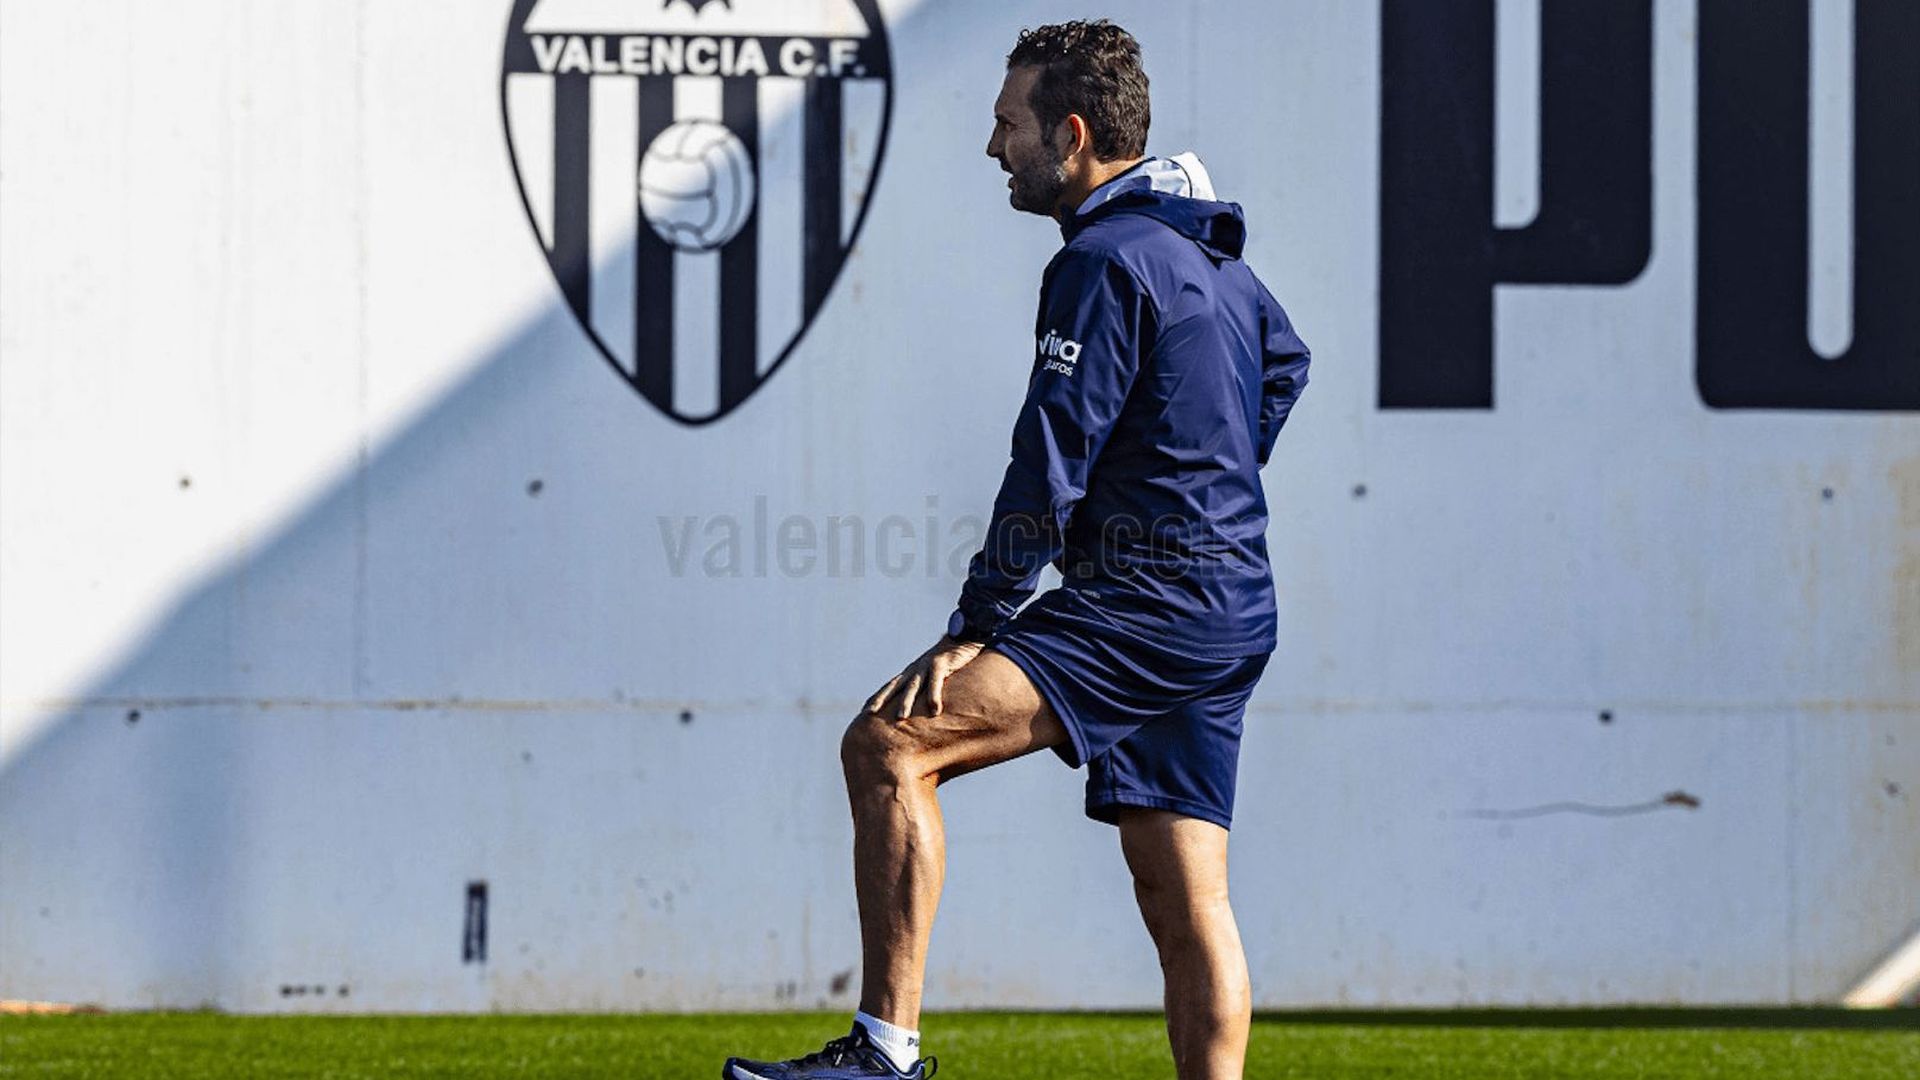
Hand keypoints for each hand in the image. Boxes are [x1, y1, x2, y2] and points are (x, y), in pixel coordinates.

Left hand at [865, 636, 985, 718]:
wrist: (964, 635)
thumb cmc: (951, 659)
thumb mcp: (936, 674)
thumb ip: (929, 688)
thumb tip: (926, 710)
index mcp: (911, 672)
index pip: (889, 687)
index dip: (877, 698)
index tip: (864, 713)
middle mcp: (914, 669)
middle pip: (893, 686)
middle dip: (881, 700)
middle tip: (869, 715)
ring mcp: (926, 665)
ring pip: (913, 686)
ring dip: (906, 702)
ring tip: (901, 718)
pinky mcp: (940, 663)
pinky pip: (936, 681)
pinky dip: (933, 695)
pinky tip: (934, 710)